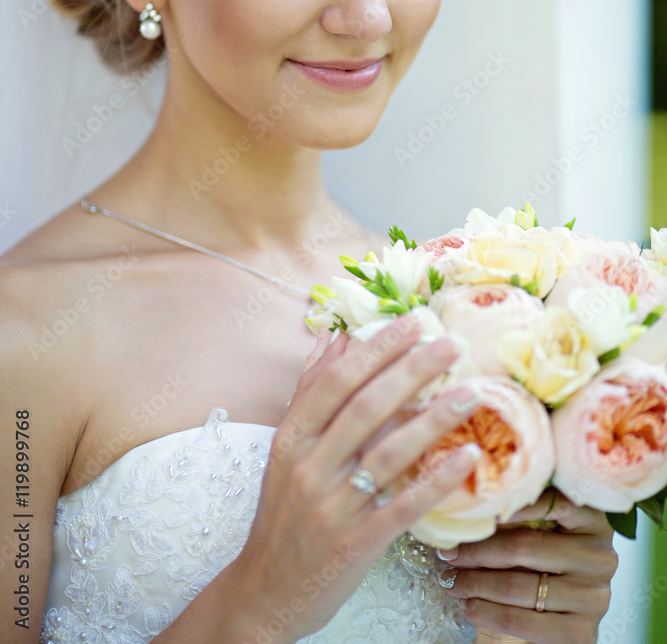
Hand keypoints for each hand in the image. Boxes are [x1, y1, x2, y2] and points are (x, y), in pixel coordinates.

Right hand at [232, 317, 481, 642]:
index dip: (377, 349)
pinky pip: (403, 506)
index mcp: (292, 439)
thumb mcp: (285, 450)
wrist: (265, 592)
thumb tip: (333, 336)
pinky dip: (436, 480)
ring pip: (389, 453)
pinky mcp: (357, 544)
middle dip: (412, 370)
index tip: (414, 321)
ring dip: (434, 418)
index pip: (336, 382)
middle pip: (366, 407)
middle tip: (452, 343)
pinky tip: (469, 456)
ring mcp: (333, 507)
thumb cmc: (282, 513)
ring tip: (473, 391)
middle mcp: (310, 468)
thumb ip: (309, 391)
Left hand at [436, 490, 617, 643]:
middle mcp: (602, 557)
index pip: (550, 502)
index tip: (471, 509)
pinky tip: (469, 606)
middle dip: (477, 550)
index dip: (507, 505)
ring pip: (519, 586)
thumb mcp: (546, 528)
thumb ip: (522, 511)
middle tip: (448, 553)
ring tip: (451, 580)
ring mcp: (595, 597)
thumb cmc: (547, 561)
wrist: (565, 615)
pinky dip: (488, 613)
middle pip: (525, 547)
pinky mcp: (582, 632)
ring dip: (475, 583)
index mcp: (593, 521)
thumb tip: (468, 502)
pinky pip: (523, 622)